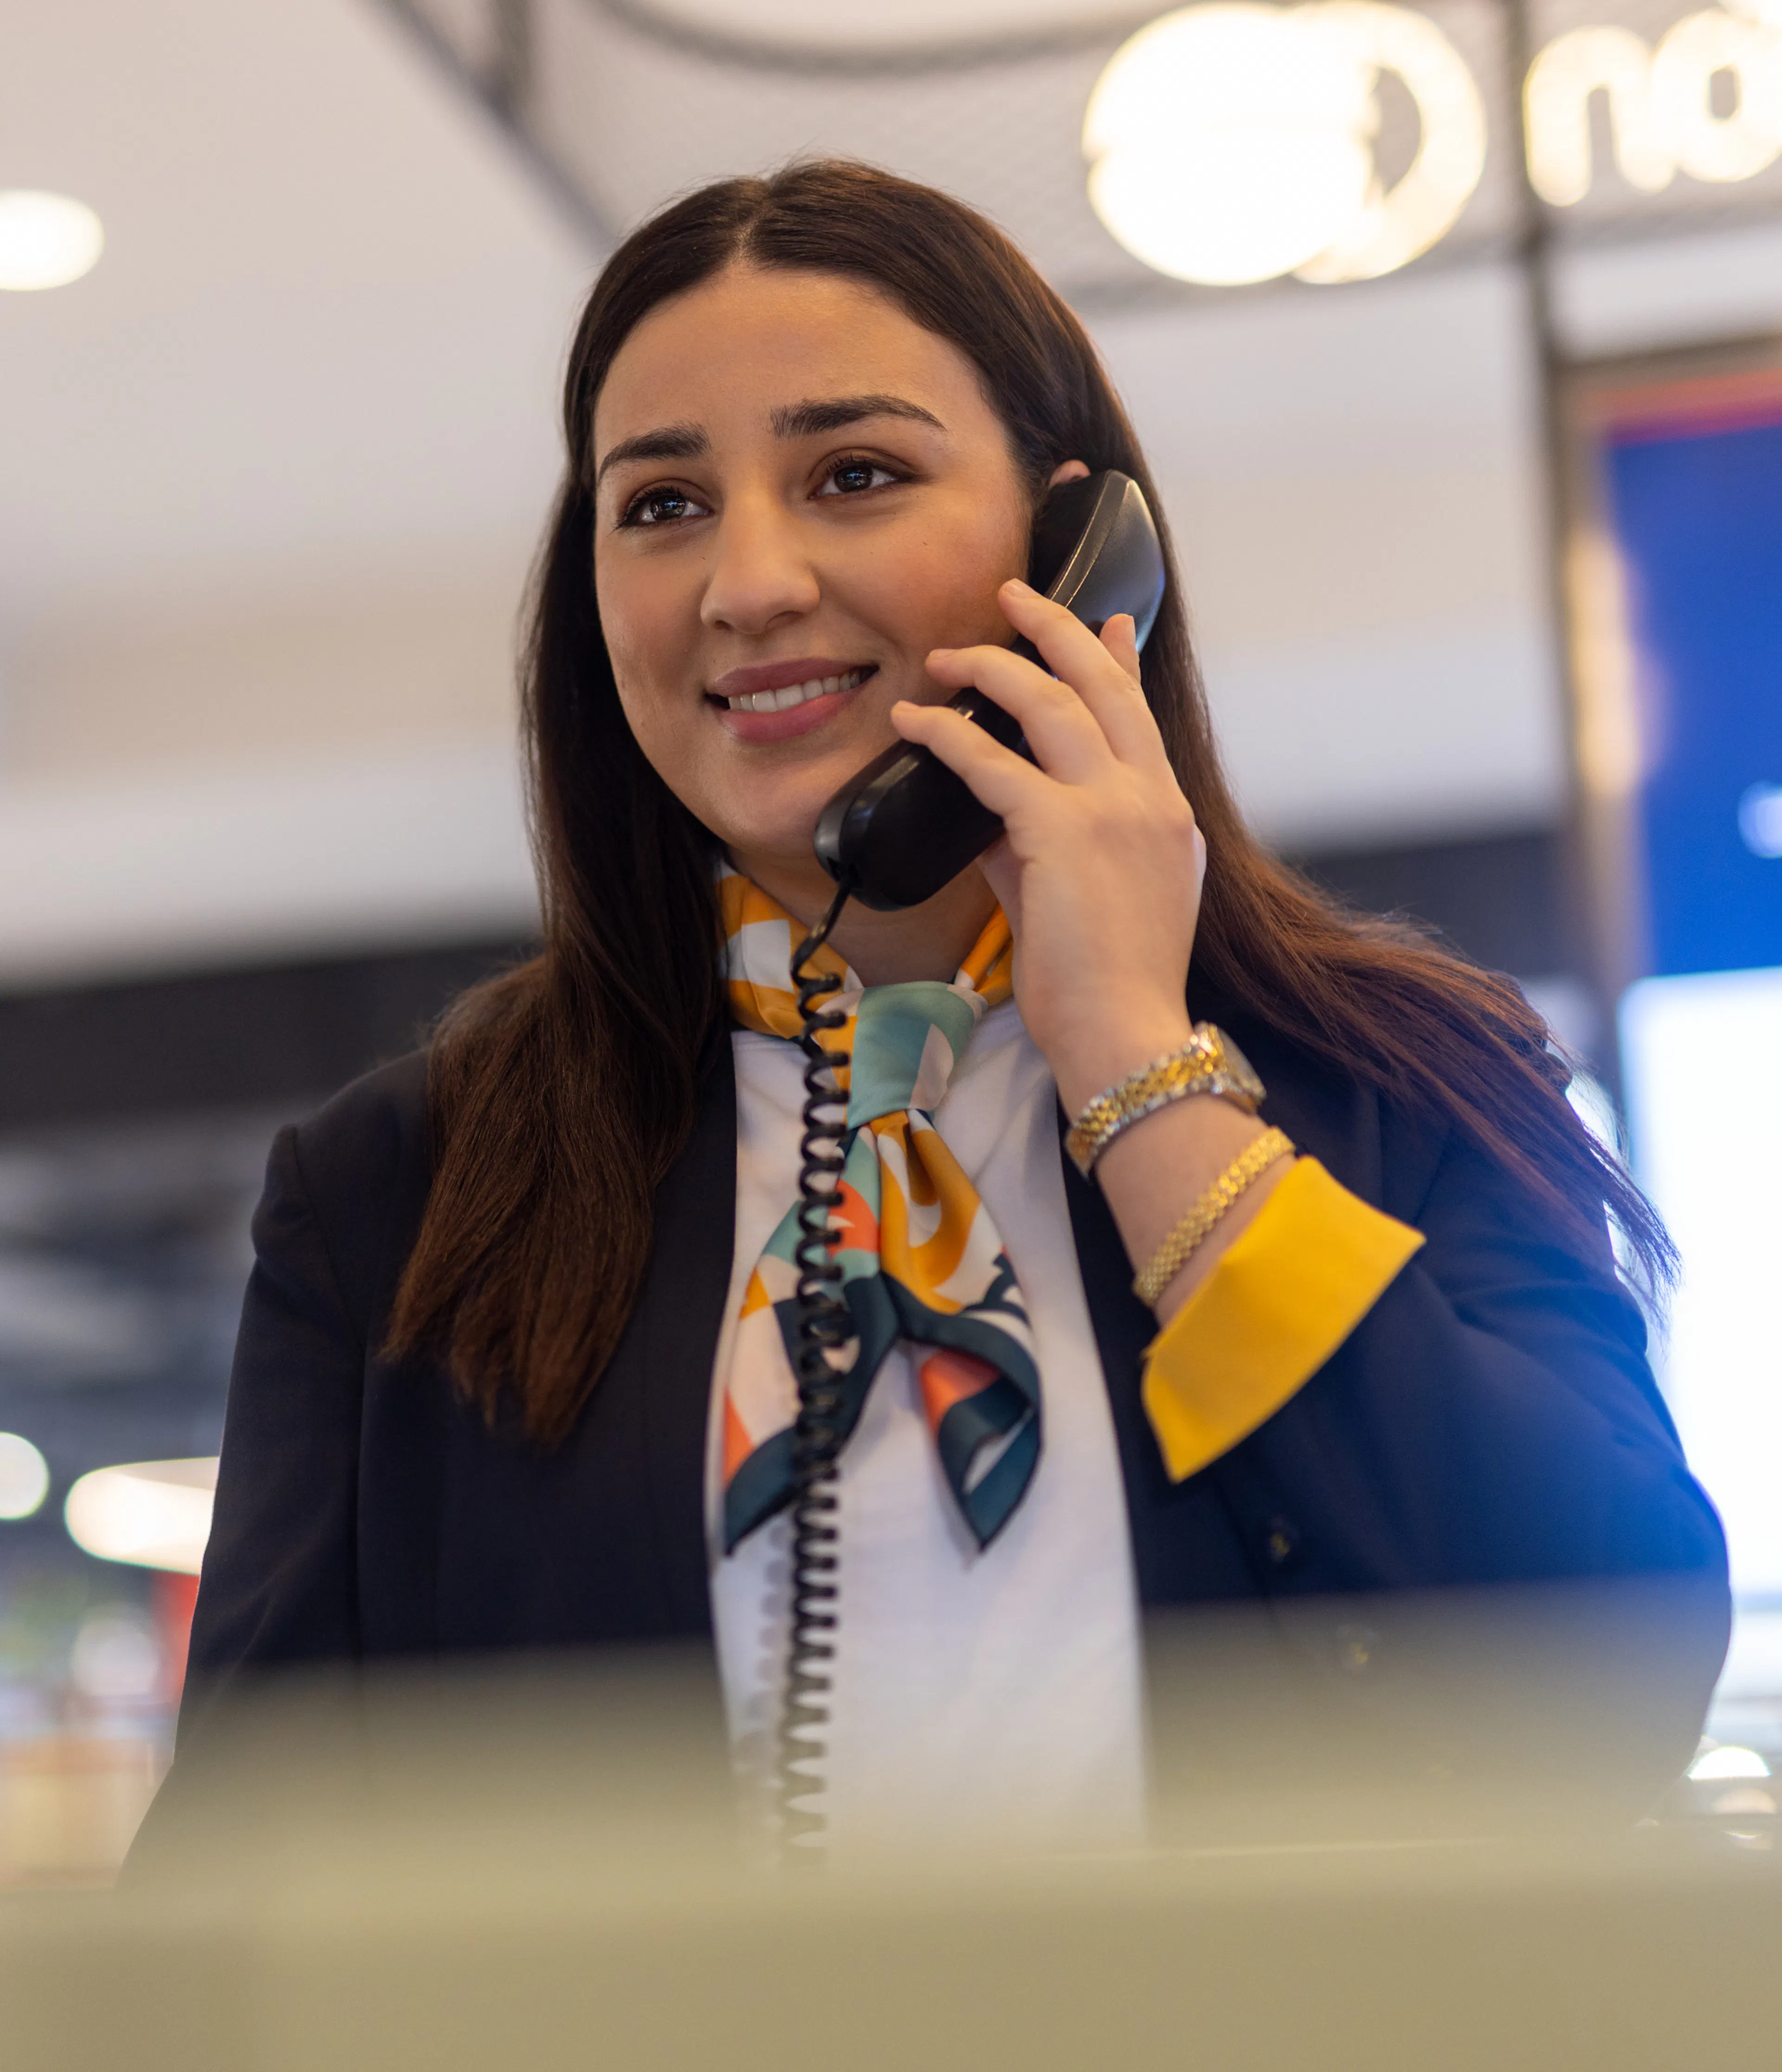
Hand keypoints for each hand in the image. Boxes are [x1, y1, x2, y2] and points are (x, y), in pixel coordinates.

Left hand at [891, 578, 1205, 1115]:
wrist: (1125, 1036)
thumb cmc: (1107, 985)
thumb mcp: (1089, 898)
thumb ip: (1048, 844)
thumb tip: (994, 817)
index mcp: (1167, 814)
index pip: (1139, 714)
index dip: (1116, 659)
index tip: (1102, 622)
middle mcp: (1150, 798)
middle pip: (1102, 684)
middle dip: (1054, 628)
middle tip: (1013, 595)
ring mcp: (1113, 809)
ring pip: (1050, 703)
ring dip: (991, 667)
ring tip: (945, 655)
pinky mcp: (1063, 831)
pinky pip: (993, 762)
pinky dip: (946, 736)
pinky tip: (912, 722)